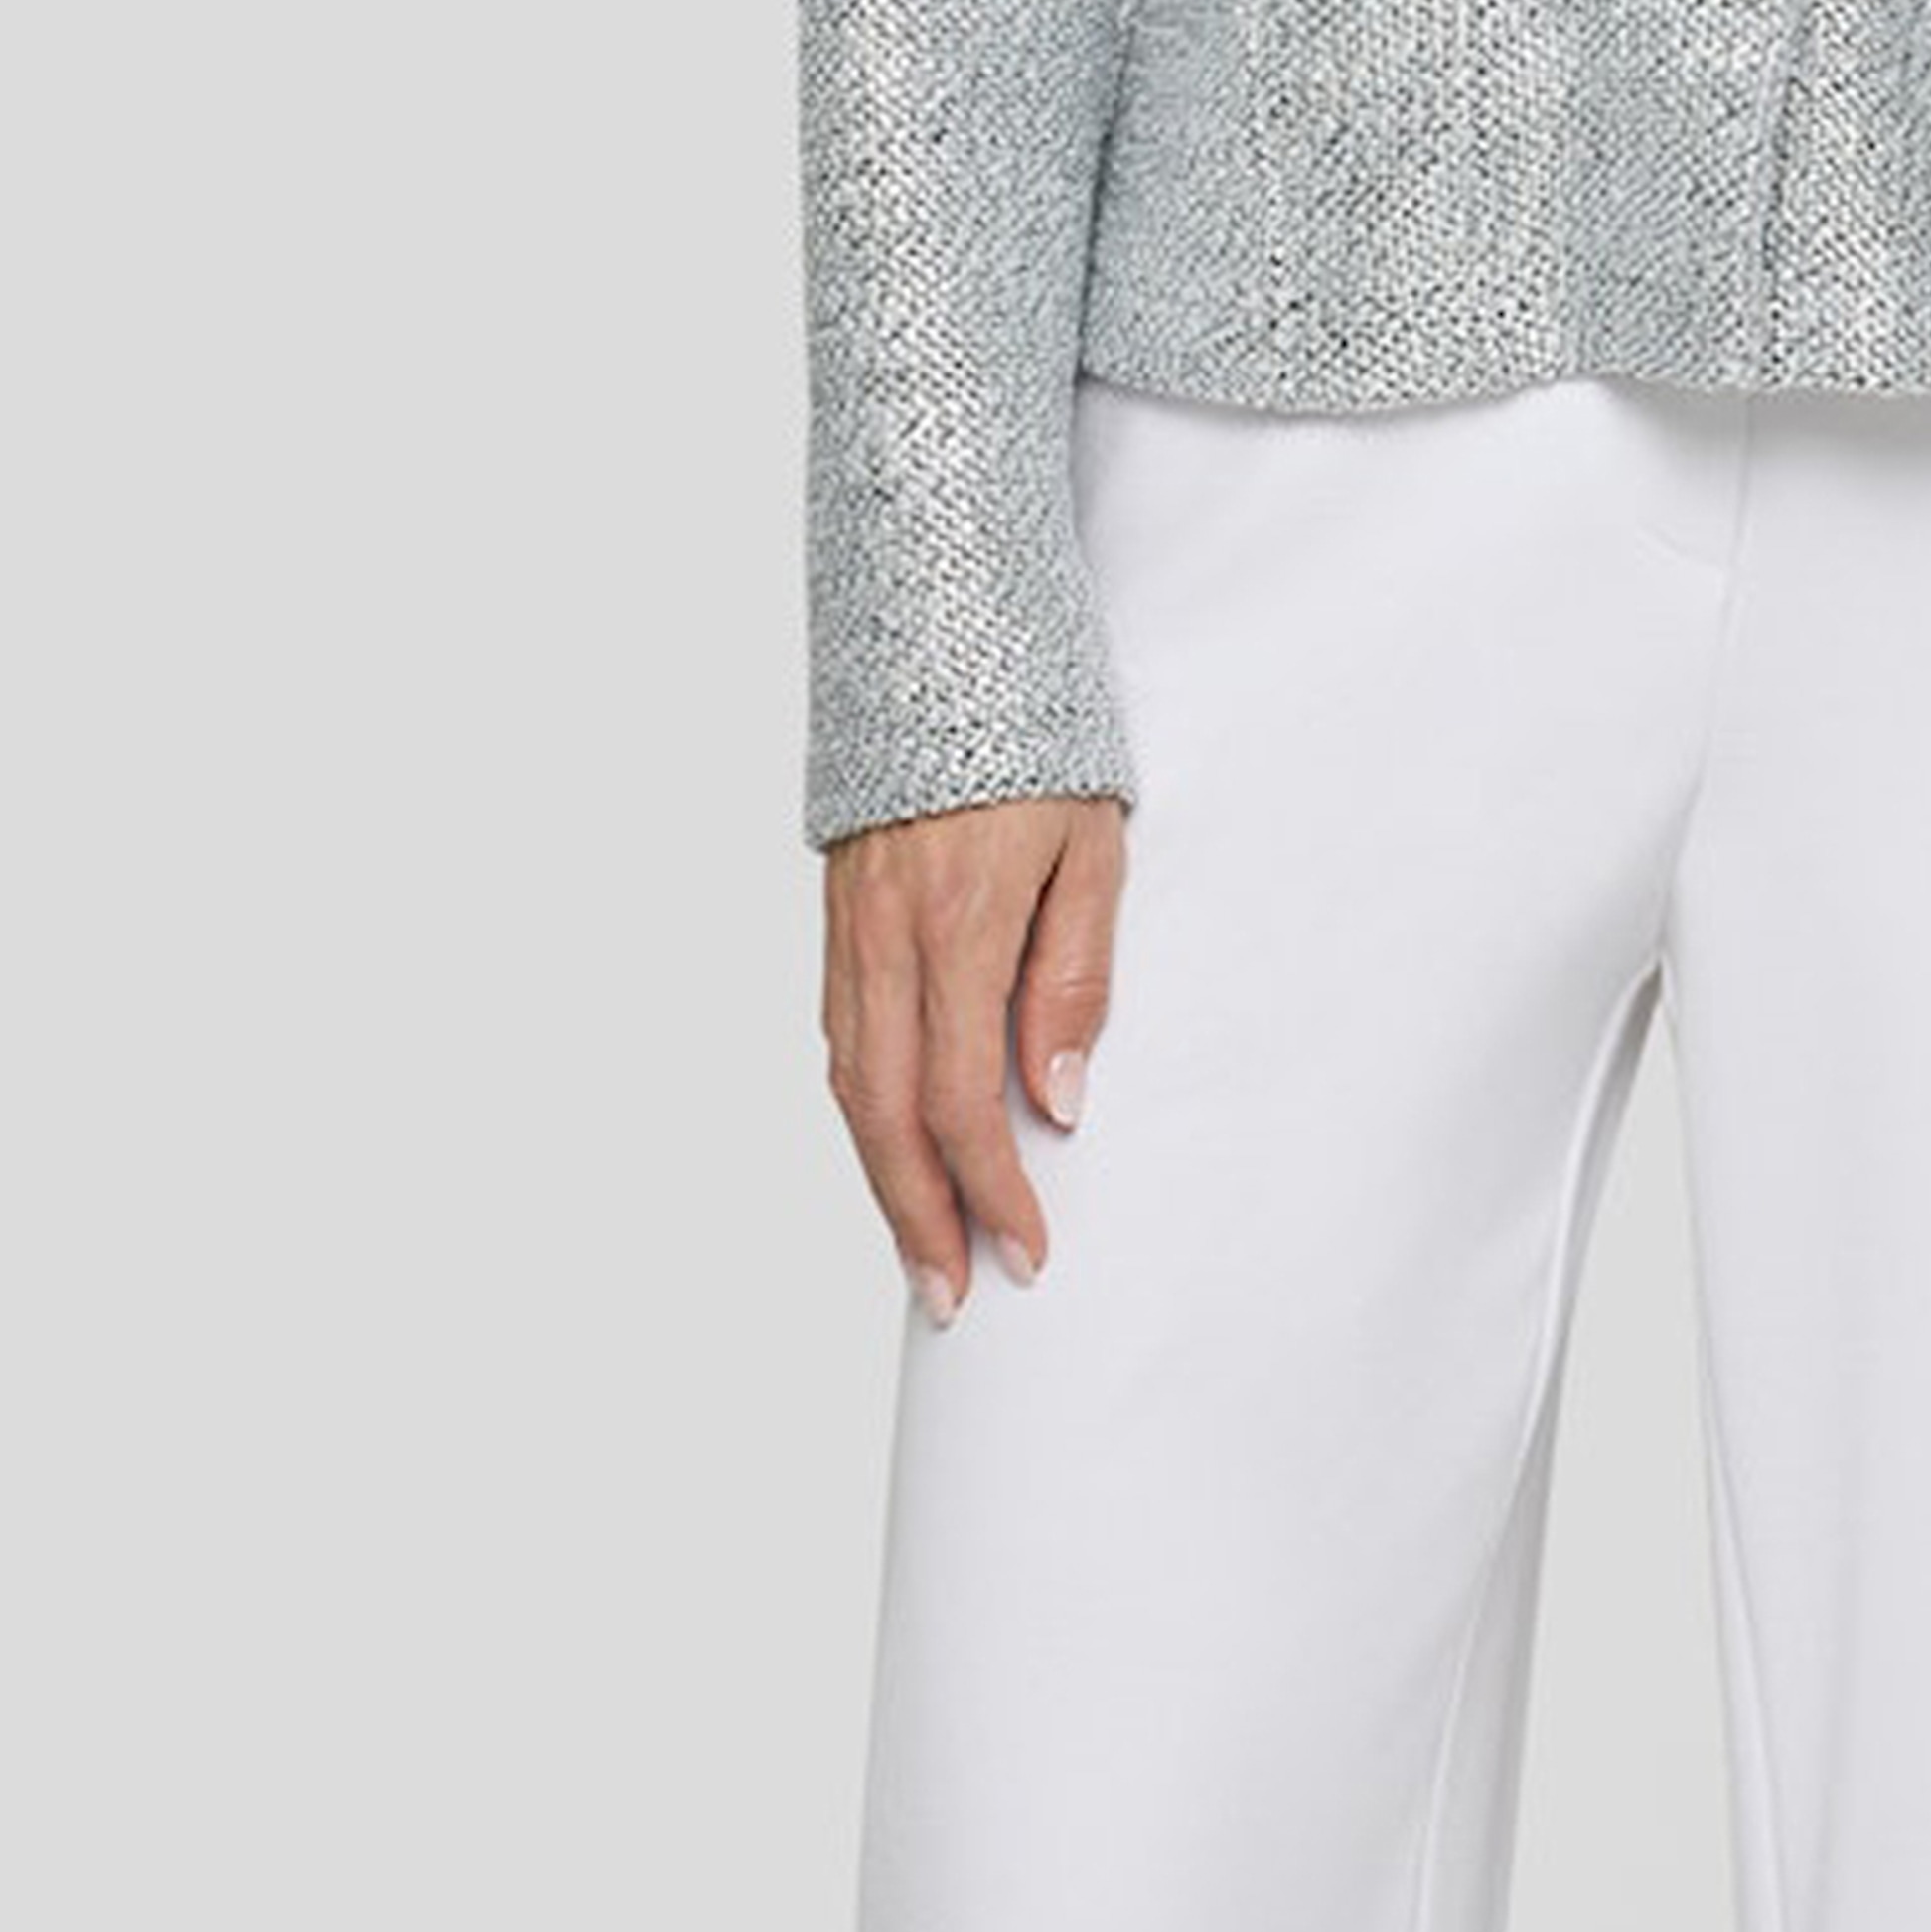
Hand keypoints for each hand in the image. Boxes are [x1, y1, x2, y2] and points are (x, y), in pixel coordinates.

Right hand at [823, 790, 1128, 1321]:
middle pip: (884, 1113)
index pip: (961, 1096)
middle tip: (952, 1295)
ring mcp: (850, 926)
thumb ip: (1076, 975)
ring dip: (882, 1177)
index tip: (1027, 1250)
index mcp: (959, 920)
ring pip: (849, 1082)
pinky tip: (888, 1144)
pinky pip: (838, 1033)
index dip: (991, 1188)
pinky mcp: (837, 914)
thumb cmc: (1037, 738)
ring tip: (921, 1246)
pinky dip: (860, 1107)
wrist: (944, 636)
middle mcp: (886, 934)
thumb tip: (1059, 1099)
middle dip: (918, 1217)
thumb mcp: (1092, 846)